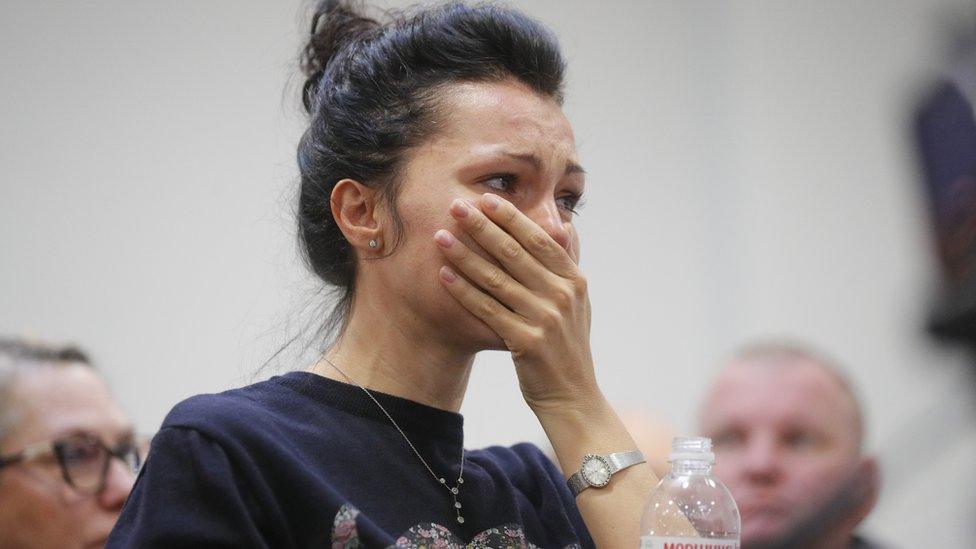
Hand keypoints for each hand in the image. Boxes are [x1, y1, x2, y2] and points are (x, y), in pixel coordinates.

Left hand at [434, 193, 598, 413]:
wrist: (573, 396)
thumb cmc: (567, 346)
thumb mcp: (578, 303)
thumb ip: (568, 264)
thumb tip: (562, 225)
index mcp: (574, 281)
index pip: (539, 240)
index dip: (512, 217)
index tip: (486, 198)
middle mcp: (561, 296)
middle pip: (515, 253)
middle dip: (482, 227)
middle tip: (456, 206)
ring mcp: (545, 319)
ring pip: (496, 279)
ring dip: (465, 255)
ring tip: (440, 236)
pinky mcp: (526, 342)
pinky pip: (487, 310)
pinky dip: (464, 290)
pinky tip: (444, 275)